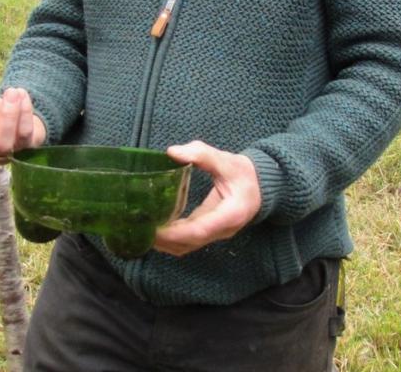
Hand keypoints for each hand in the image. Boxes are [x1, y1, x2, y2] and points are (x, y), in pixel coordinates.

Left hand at [153, 140, 261, 256]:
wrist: (260, 186)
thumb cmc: (244, 173)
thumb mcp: (226, 160)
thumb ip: (202, 154)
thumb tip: (172, 152)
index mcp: (231, 214)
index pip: (200, 230)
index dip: (176, 233)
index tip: (155, 229)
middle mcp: (224, 230)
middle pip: (190, 243)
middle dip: (164, 240)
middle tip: (141, 228)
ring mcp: (216, 234)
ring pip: (187, 247)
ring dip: (165, 243)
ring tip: (143, 230)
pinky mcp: (208, 232)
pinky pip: (188, 242)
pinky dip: (171, 240)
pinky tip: (156, 229)